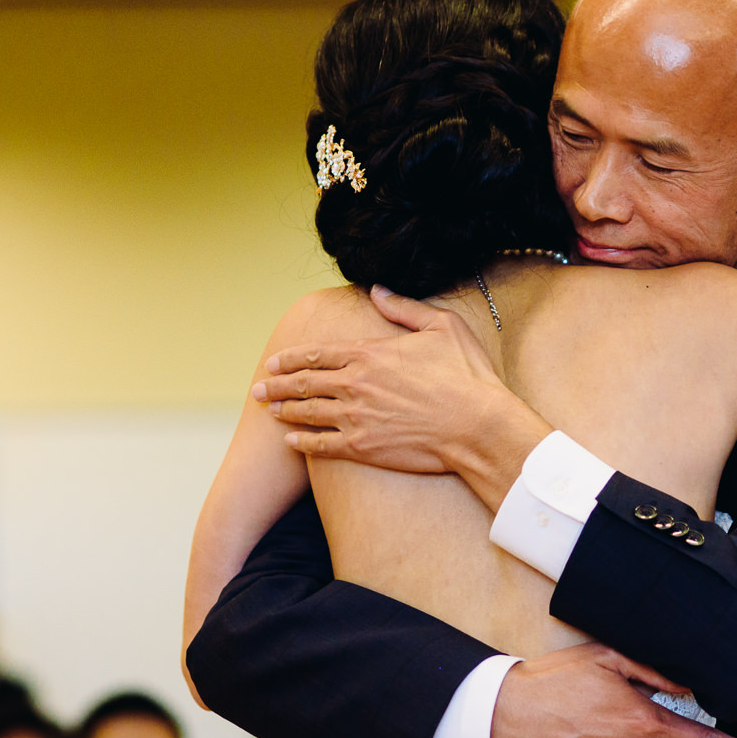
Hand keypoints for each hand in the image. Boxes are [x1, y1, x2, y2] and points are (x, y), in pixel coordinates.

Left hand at [251, 286, 551, 507]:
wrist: (477, 426)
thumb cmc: (466, 375)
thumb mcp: (442, 326)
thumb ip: (405, 308)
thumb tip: (377, 290)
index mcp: (371, 353)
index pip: (318, 353)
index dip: (292, 357)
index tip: (274, 361)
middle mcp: (356, 384)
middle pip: (304, 382)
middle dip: (276, 384)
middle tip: (258, 388)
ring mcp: (356, 417)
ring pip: (308, 412)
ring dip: (285, 410)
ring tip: (270, 410)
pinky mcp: (363, 447)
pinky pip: (322, 445)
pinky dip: (303, 443)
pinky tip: (291, 442)